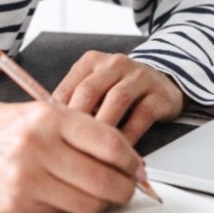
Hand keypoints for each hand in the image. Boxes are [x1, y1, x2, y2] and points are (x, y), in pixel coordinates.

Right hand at [0, 101, 142, 212]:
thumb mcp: (37, 112)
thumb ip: (78, 130)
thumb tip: (123, 155)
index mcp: (48, 118)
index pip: (109, 142)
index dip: (131, 159)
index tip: (136, 166)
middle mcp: (38, 148)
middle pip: (104, 179)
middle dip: (125, 187)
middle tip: (127, 187)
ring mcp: (26, 181)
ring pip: (88, 203)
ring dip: (102, 202)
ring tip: (100, 193)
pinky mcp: (17, 207)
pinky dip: (71, 208)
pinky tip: (67, 196)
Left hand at [52, 51, 183, 144]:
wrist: (162, 81)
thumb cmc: (120, 89)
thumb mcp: (95, 86)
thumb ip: (75, 101)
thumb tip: (51, 128)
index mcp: (92, 62)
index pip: (69, 87)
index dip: (59, 114)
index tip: (53, 136)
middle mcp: (115, 64)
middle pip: (90, 90)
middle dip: (78, 120)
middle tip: (69, 145)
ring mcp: (139, 77)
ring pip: (116, 100)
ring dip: (103, 127)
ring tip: (94, 150)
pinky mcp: (159, 94)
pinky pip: (142, 115)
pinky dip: (129, 135)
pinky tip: (120, 151)